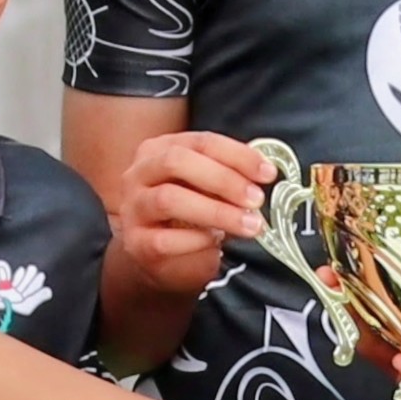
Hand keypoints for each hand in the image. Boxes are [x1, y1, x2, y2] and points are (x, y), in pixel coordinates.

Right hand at [112, 130, 275, 309]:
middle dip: (223, 179)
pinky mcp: (135, 243)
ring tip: (249, 225)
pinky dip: (196, 240)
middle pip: (177, 162)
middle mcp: (139, 174)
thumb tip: (264, 173)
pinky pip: (164, 239)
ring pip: (169, 199)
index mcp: (159, 150)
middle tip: (256, 199)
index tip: (267, 173)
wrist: (156, 257)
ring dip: (216, 211)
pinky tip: (216, 242)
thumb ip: (229, 175)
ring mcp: (133, 208)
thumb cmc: (187, 215)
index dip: (238, 155)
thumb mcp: (206, 187)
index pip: (201, 141)